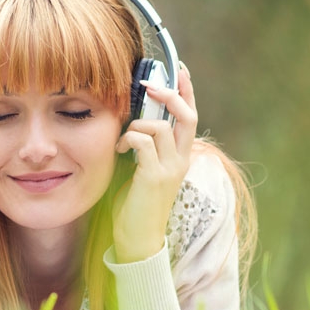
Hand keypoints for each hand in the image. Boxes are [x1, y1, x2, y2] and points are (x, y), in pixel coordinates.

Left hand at [112, 62, 197, 262]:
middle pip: (187, 115)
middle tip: (148, 84)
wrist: (138, 239)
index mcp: (181, 157)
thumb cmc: (136, 204)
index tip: (180, 70)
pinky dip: (128, 139)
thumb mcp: (143, 168)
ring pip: (160, 127)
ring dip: (136, 125)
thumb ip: (145, 146)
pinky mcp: (154, 176)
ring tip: (122, 142)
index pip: (190, 117)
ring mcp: (170, 169)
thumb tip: (131, 120)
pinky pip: (143, 142)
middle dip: (170, 94)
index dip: (187, 92)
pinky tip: (119, 151)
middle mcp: (181, 160)